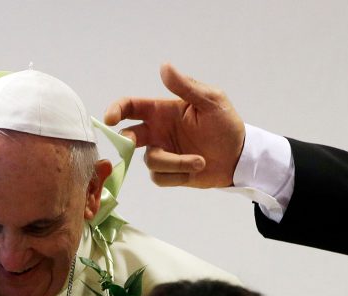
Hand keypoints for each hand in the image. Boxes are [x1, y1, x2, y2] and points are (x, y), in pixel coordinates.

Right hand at [104, 63, 243, 187]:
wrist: (238, 156)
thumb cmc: (225, 124)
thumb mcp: (211, 100)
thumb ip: (186, 86)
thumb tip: (164, 66)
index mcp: (162, 112)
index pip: (131, 107)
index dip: (116, 110)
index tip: (109, 118)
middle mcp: (157, 133)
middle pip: (127, 136)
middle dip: (125, 140)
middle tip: (131, 143)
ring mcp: (162, 153)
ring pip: (150, 161)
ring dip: (175, 163)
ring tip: (201, 161)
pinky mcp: (168, 174)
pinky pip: (160, 178)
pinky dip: (178, 175)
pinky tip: (197, 169)